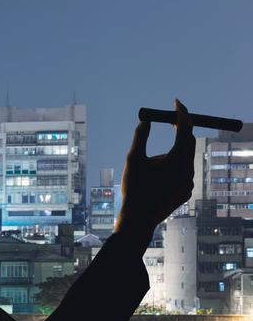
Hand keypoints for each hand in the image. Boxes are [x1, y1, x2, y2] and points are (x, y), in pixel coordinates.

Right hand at [115, 99, 195, 249]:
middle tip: (169, 120)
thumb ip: (140, 137)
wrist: (138, 218)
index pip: (185, 128)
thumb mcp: (132, 159)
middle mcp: (187, 170)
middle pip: (189, 141)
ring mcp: (188, 182)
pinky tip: (157, 176)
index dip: (181, 113)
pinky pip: (182, 171)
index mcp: (176, 160)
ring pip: (184, 157)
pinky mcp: (185, 191)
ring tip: (151, 164)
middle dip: (180, 129)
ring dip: (172, 150)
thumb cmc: (133, 188)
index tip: (176, 102)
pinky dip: (173, 165)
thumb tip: (146, 121)